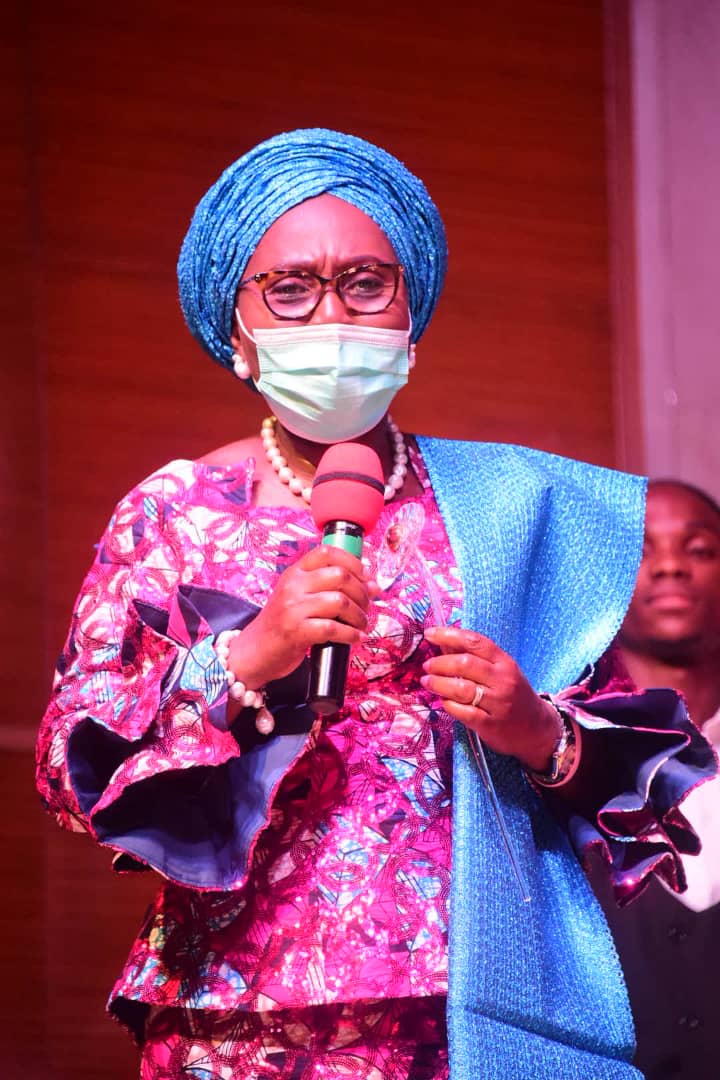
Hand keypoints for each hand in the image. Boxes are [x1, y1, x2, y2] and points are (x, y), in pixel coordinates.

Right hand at [227, 545, 371, 688]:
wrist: (254, 651)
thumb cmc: (283, 623)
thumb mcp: (300, 597)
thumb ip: (330, 587)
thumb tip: (373, 585)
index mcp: (295, 573)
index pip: (327, 553)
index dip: (354, 562)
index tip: (367, 578)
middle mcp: (293, 586)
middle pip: (340, 576)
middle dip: (362, 592)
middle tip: (367, 607)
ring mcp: (293, 608)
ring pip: (340, 601)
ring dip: (359, 615)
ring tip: (362, 625)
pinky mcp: (296, 632)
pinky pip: (333, 628)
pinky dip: (350, 634)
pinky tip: (355, 638)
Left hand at [421, 626, 561, 771]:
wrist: (537, 729)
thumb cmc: (513, 694)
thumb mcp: (500, 671)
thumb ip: (474, 657)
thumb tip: (442, 643)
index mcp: (505, 662)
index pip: (475, 642)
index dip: (449, 635)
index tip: (430, 634)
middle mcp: (503, 680)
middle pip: (465, 664)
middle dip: (440, 663)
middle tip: (427, 666)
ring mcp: (498, 703)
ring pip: (462, 688)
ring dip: (439, 683)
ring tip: (428, 682)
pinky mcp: (491, 725)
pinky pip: (463, 712)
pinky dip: (448, 705)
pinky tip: (443, 701)